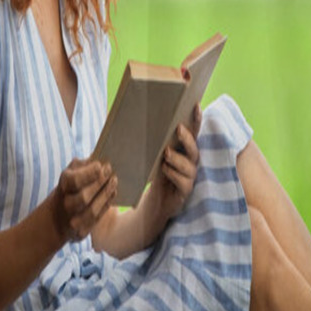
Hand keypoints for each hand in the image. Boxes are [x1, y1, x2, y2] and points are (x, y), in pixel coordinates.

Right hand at [53, 158, 117, 242]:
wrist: (57, 217)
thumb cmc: (72, 187)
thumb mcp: (73, 172)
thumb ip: (85, 165)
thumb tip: (101, 156)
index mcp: (63, 186)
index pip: (74, 181)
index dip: (89, 173)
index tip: (101, 165)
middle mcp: (65, 205)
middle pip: (84, 197)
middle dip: (99, 184)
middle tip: (111, 172)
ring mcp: (72, 220)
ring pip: (91, 211)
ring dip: (105, 196)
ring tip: (114, 183)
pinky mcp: (80, 232)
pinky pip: (95, 220)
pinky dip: (105, 206)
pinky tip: (112, 195)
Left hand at [149, 104, 201, 223]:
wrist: (152, 205)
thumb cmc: (149, 174)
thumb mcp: (146, 155)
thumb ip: (139, 137)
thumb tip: (113, 112)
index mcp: (182, 148)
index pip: (193, 132)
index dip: (196, 119)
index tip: (195, 105)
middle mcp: (189, 161)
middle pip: (193, 147)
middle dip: (187, 137)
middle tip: (177, 128)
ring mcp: (189, 176)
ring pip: (189, 165)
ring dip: (177, 158)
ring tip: (165, 153)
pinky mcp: (185, 191)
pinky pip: (184, 181)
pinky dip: (174, 174)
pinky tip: (164, 170)